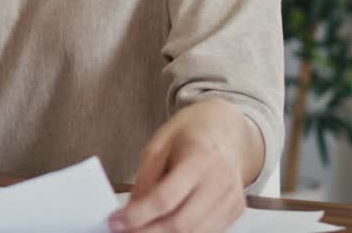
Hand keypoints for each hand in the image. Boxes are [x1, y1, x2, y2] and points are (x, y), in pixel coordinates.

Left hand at [108, 99, 255, 232]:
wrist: (227, 129)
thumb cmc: (192, 131)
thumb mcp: (159, 143)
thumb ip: (146, 177)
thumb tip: (131, 208)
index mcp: (199, 157)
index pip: (165, 198)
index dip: (137, 216)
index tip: (116, 222)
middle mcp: (220, 180)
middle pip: (180, 223)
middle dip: (148, 232)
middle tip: (125, 231)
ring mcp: (231, 198)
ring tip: (142, 228)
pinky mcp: (235, 210)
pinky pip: (206, 232)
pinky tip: (164, 226)